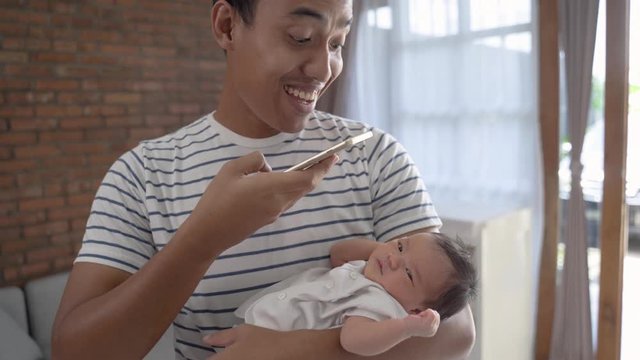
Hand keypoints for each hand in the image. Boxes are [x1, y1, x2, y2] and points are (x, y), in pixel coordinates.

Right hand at [180, 151, 336, 257]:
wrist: (209, 233)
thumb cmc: (217, 199)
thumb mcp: (231, 170)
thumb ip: (254, 161)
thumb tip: (266, 167)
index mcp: (272, 187)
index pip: (306, 178)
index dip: (322, 168)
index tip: (332, 157)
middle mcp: (279, 202)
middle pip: (306, 187)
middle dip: (319, 172)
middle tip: (327, 159)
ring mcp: (275, 212)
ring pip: (297, 194)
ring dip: (306, 181)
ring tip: (309, 167)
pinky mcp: (268, 219)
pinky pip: (286, 200)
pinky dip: (292, 188)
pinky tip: (284, 181)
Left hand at [203, 324, 286, 359]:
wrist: (289, 353)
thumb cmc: (264, 340)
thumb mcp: (242, 332)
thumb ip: (221, 337)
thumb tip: (206, 340)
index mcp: (224, 359)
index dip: (212, 358)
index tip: (216, 354)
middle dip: (221, 358)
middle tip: (233, 354)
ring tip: (243, 355)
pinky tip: (251, 358)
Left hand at [403, 309, 439, 337]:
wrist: (403, 328)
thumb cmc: (410, 323)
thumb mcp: (421, 322)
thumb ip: (428, 319)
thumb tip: (435, 312)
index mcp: (432, 331)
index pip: (436, 318)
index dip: (428, 315)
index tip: (420, 319)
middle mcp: (433, 331)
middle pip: (436, 315)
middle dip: (427, 313)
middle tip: (419, 318)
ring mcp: (432, 327)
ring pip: (434, 313)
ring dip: (425, 313)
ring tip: (419, 318)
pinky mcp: (429, 323)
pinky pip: (432, 312)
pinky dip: (425, 312)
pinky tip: (419, 317)